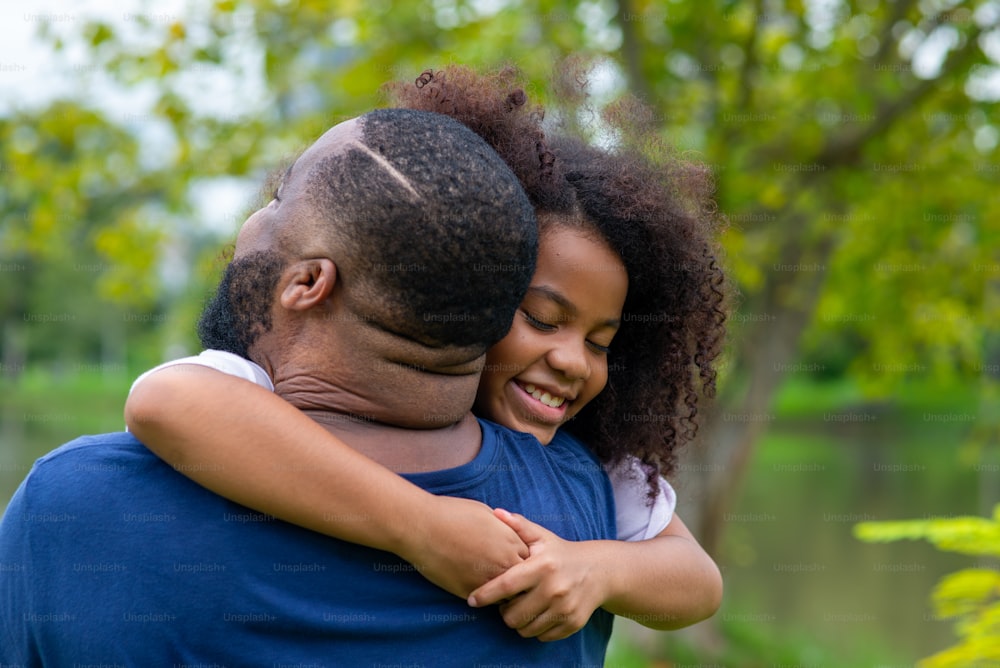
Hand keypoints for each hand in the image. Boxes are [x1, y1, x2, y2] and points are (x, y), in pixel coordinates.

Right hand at [400, 496, 528, 598]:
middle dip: (521, 582)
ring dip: (505, 594)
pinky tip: (480, 591)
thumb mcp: (487, 514)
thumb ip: (506, 529)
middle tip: (514, 583)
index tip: (518, 563)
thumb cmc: (453, 514)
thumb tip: (512, 536)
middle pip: (526, 581)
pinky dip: (487, 599)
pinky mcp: (471, 592)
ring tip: (498, 590)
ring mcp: (488, 579)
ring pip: (509, 596)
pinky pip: (488, 602)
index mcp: (511, 541)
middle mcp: (504, 562)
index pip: (532, 561)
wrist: (423, 526)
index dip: (526, 563)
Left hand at [466, 508, 606, 640]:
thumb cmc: (561, 553)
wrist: (599, 571)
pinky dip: (535, 629)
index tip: (472, 600)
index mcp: (543, 566)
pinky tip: (537, 614)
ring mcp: (564, 608)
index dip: (485, 595)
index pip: (506, 586)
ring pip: (525, 629)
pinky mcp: (572, 623)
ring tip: (521, 608)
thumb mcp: (542, 536)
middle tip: (506, 602)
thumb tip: (496, 511)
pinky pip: (542, 636)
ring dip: (518, 622)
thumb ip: (519, 525)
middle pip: (512, 615)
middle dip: (504, 611)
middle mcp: (554, 589)